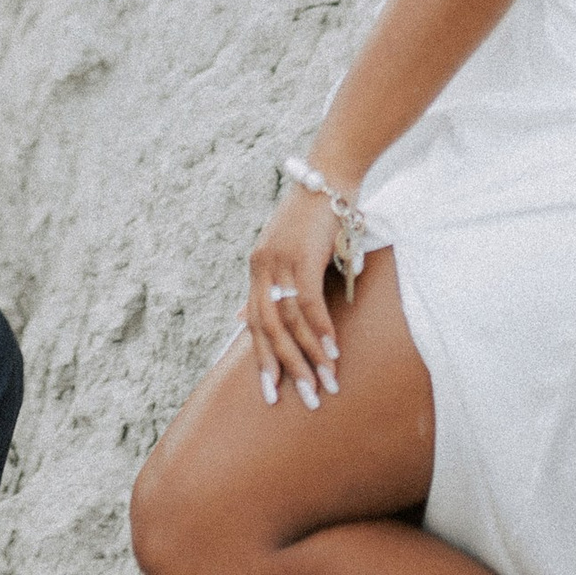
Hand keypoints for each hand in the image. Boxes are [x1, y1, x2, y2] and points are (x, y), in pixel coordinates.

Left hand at [242, 188, 342, 411]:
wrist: (329, 174)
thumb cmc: (316, 216)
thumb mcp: (288, 253)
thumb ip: (270, 287)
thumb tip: (243, 321)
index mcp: (257, 268)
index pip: (255, 323)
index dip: (263, 358)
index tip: (272, 391)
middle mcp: (262, 266)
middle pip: (268, 328)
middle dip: (282, 366)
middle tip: (296, 399)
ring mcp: (280, 261)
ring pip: (290, 320)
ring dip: (308, 355)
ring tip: (324, 384)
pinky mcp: (302, 256)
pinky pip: (309, 302)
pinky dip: (320, 329)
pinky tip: (332, 352)